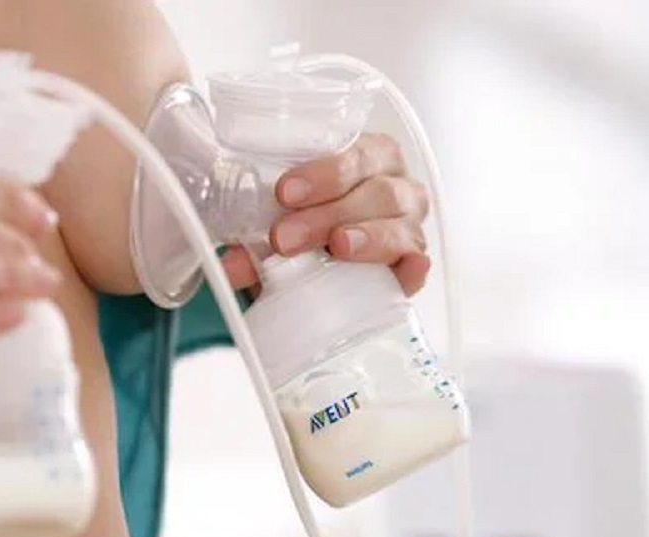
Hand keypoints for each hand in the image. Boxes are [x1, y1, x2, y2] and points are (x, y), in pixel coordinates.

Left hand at [222, 133, 430, 295]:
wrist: (329, 259)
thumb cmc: (309, 222)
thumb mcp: (279, 222)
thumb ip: (253, 239)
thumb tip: (228, 265)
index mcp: (367, 157)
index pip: (354, 153)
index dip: (322, 172)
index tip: (284, 192)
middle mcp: (396, 185)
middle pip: (375, 191)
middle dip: (328, 213)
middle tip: (285, 236)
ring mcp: (410, 224)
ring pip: (399, 224)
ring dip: (366, 236)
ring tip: (338, 247)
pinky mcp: (414, 263)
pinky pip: (420, 264)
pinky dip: (413, 268)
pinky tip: (406, 271)